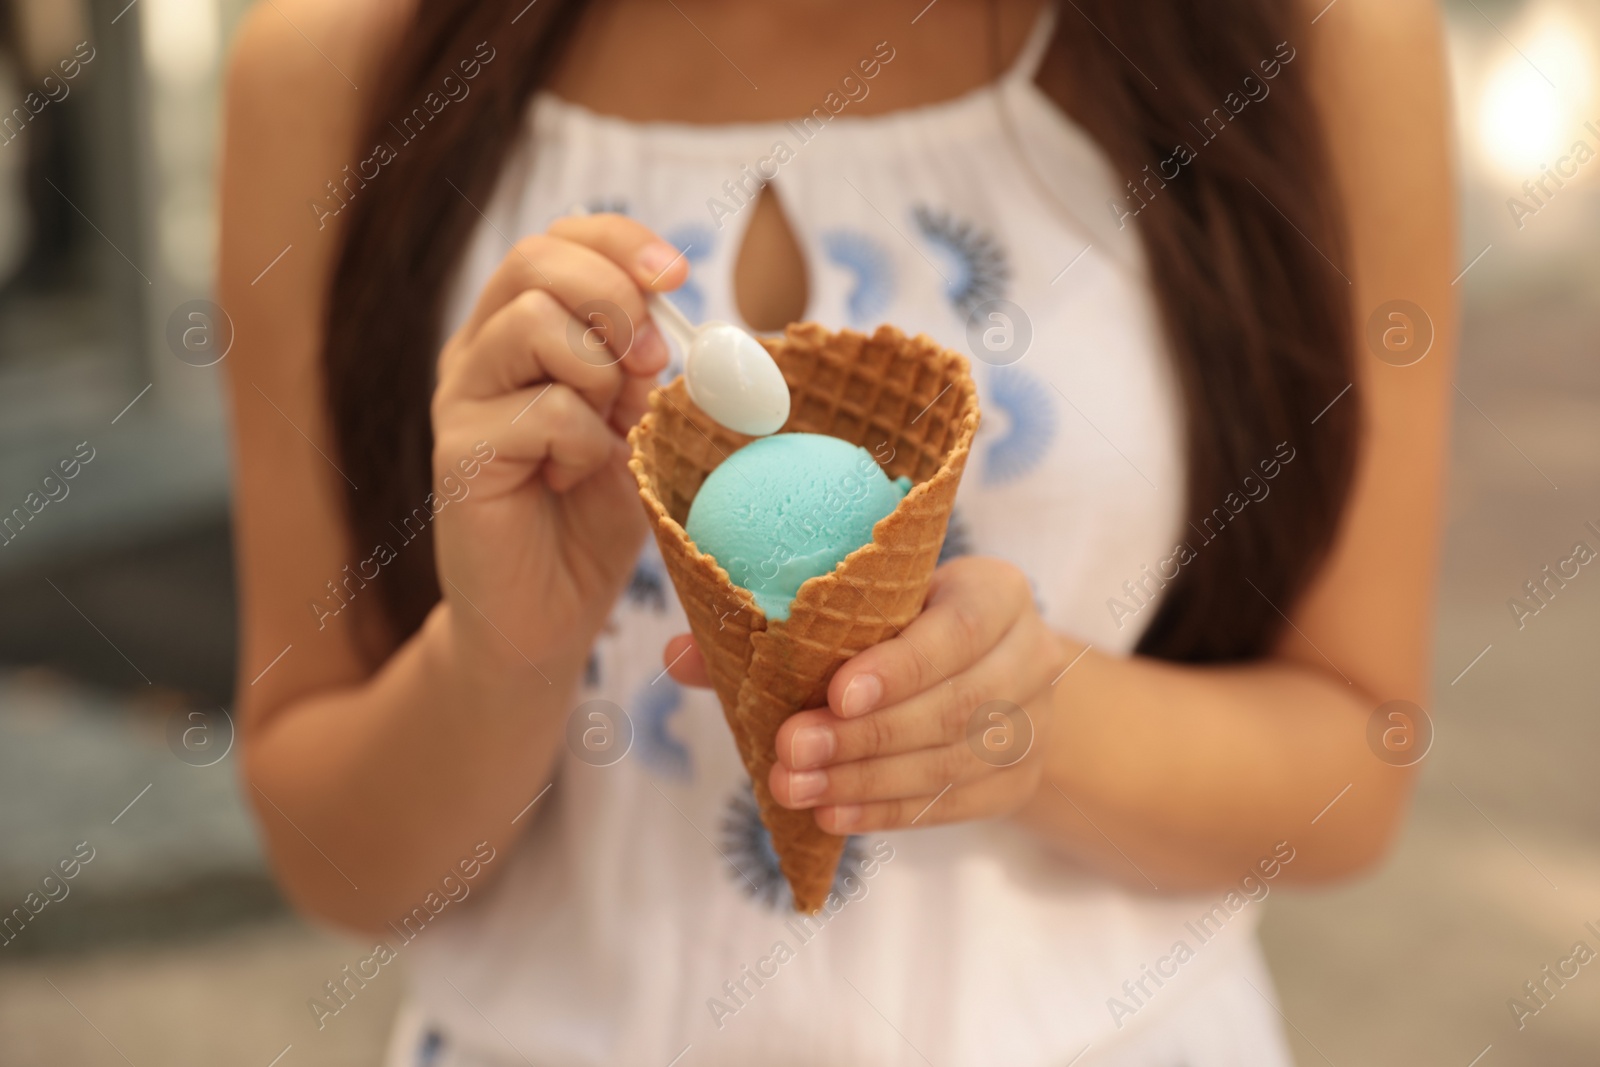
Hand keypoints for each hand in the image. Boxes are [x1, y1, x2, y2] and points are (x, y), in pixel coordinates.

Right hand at [432, 215, 687, 670]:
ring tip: (601, 433)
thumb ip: (643, 369)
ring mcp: (462, 397)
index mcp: (520, 329)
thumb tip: (667, 313)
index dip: (620, 241)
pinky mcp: (459, 451)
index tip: (677, 274)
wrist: (548, 615)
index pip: (558, 239)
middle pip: (535, 258)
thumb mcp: (637, 427)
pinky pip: (544, 410)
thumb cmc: (591, 518)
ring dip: (597, 375)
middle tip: (647, 361)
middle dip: (614, 298)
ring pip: (532, 321)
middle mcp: (480, 350)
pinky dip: (583, 444)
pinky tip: (569, 479)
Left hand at [664, 557, 1074, 831]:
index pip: (959, 629)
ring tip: (794, 788)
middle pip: (954, 706)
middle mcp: (1031, 655)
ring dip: (865, 781)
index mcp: (997, 592)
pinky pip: (953, 806)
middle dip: (864, 736)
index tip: (835, 693)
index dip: (900, 666)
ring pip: (951, 762)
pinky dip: (887, 813)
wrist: (987, 674)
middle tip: (788, 752)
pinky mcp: (1018, 782)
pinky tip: (832, 814)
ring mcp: (1033, 725)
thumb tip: (679, 654)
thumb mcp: (862, 609)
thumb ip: (777, 627)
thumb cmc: (903, 628)